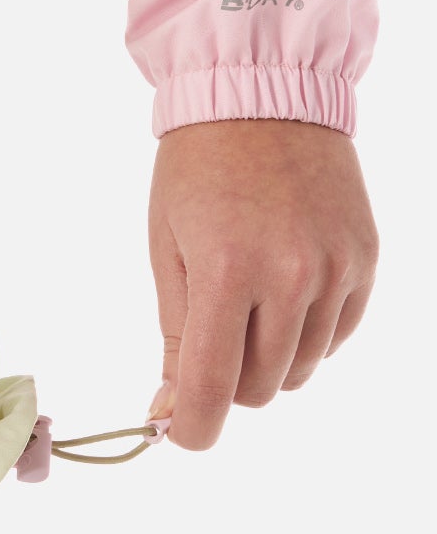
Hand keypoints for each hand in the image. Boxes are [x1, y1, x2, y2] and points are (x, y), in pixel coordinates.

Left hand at [145, 118, 378, 450]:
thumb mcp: (167, 248)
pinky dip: (304, 334)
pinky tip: (281, 290)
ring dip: (265, 357)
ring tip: (242, 299)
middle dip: (224, 381)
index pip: (212, 386)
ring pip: (299, 370)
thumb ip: (175, 333)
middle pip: (258, 388)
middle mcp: (290, 277)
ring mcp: (336, 272)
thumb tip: (171, 409)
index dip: (192, 427)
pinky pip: (334, 338)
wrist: (261, 100)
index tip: (178, 433)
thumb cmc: (195, 172)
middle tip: (205, 336)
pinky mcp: (366, 263)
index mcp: (226, 272)